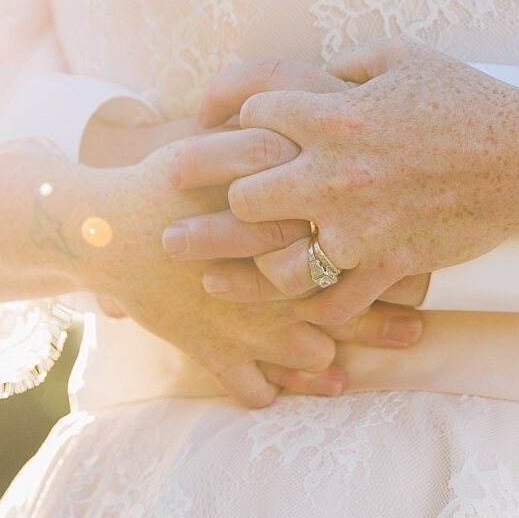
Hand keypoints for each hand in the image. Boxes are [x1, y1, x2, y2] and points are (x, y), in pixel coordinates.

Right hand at [79, 145, 423, 407]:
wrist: (96, 227)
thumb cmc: (163, 182)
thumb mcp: (218, 148)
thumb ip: (270, 144)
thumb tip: (325, 123)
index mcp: (275, 229)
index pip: (348, 246)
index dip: (391, 258)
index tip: (422, 268)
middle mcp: (263, 279)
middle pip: (337, 304)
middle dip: (379, 322)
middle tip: (417, 330)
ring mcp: (235, 320)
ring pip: (299, 350)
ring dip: (327, 364)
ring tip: (349, 375)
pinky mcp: (205, 346)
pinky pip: (245, 381)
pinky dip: (264, 389)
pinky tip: (277, 394)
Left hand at [174, 37, 518, 325]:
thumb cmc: (468, 100)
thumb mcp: (405, 57)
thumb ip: (348, 63)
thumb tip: (315, 70)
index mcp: (335, 116)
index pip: (252, 118)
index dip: (237, 123)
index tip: (233, 135)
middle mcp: (337, 175)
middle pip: (244, 199)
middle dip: (229, 203)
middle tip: (218, 213)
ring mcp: (362, 227)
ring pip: (278, 265)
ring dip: (256, 269)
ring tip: (230, 275)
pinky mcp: (390, 265)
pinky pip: (336, 302)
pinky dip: (315, 310)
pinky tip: (298, 310)